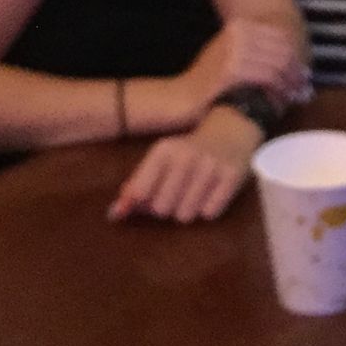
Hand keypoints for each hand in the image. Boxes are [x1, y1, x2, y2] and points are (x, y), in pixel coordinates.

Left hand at [108, 107, 259, 222]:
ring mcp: (210, 166)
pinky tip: (212, 192)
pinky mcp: (232, 176)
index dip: (142, 203)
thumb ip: (136, 186)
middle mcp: (186, 155)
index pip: (140, 193)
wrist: (231, 130)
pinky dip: (208, 208)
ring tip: (194, 193)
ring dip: (188, 210)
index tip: (149, 198)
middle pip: (161, 209)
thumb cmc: (188, 151)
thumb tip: (113, 215)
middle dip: (167, 208)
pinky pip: (209, 213)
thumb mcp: (161, 159)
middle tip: (177, 193)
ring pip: (185, 215)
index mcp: (164, 150)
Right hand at [183, 19, 307, 113]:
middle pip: (282, 50)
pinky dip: (278, 90)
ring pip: (277, 65)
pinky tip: (282, 101)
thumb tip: (286, 57)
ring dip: (290, 83)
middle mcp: (238, 34)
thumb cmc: (205, 82)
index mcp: (239, 26)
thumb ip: (254, 51)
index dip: (295, 57)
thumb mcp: (228, 55)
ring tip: (295, 97)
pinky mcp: (233, 70)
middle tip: (303, 88)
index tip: (303, 74)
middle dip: (296, 71)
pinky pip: (267, 79)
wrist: (179, 98)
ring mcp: (235, 51)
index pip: (280, 38)